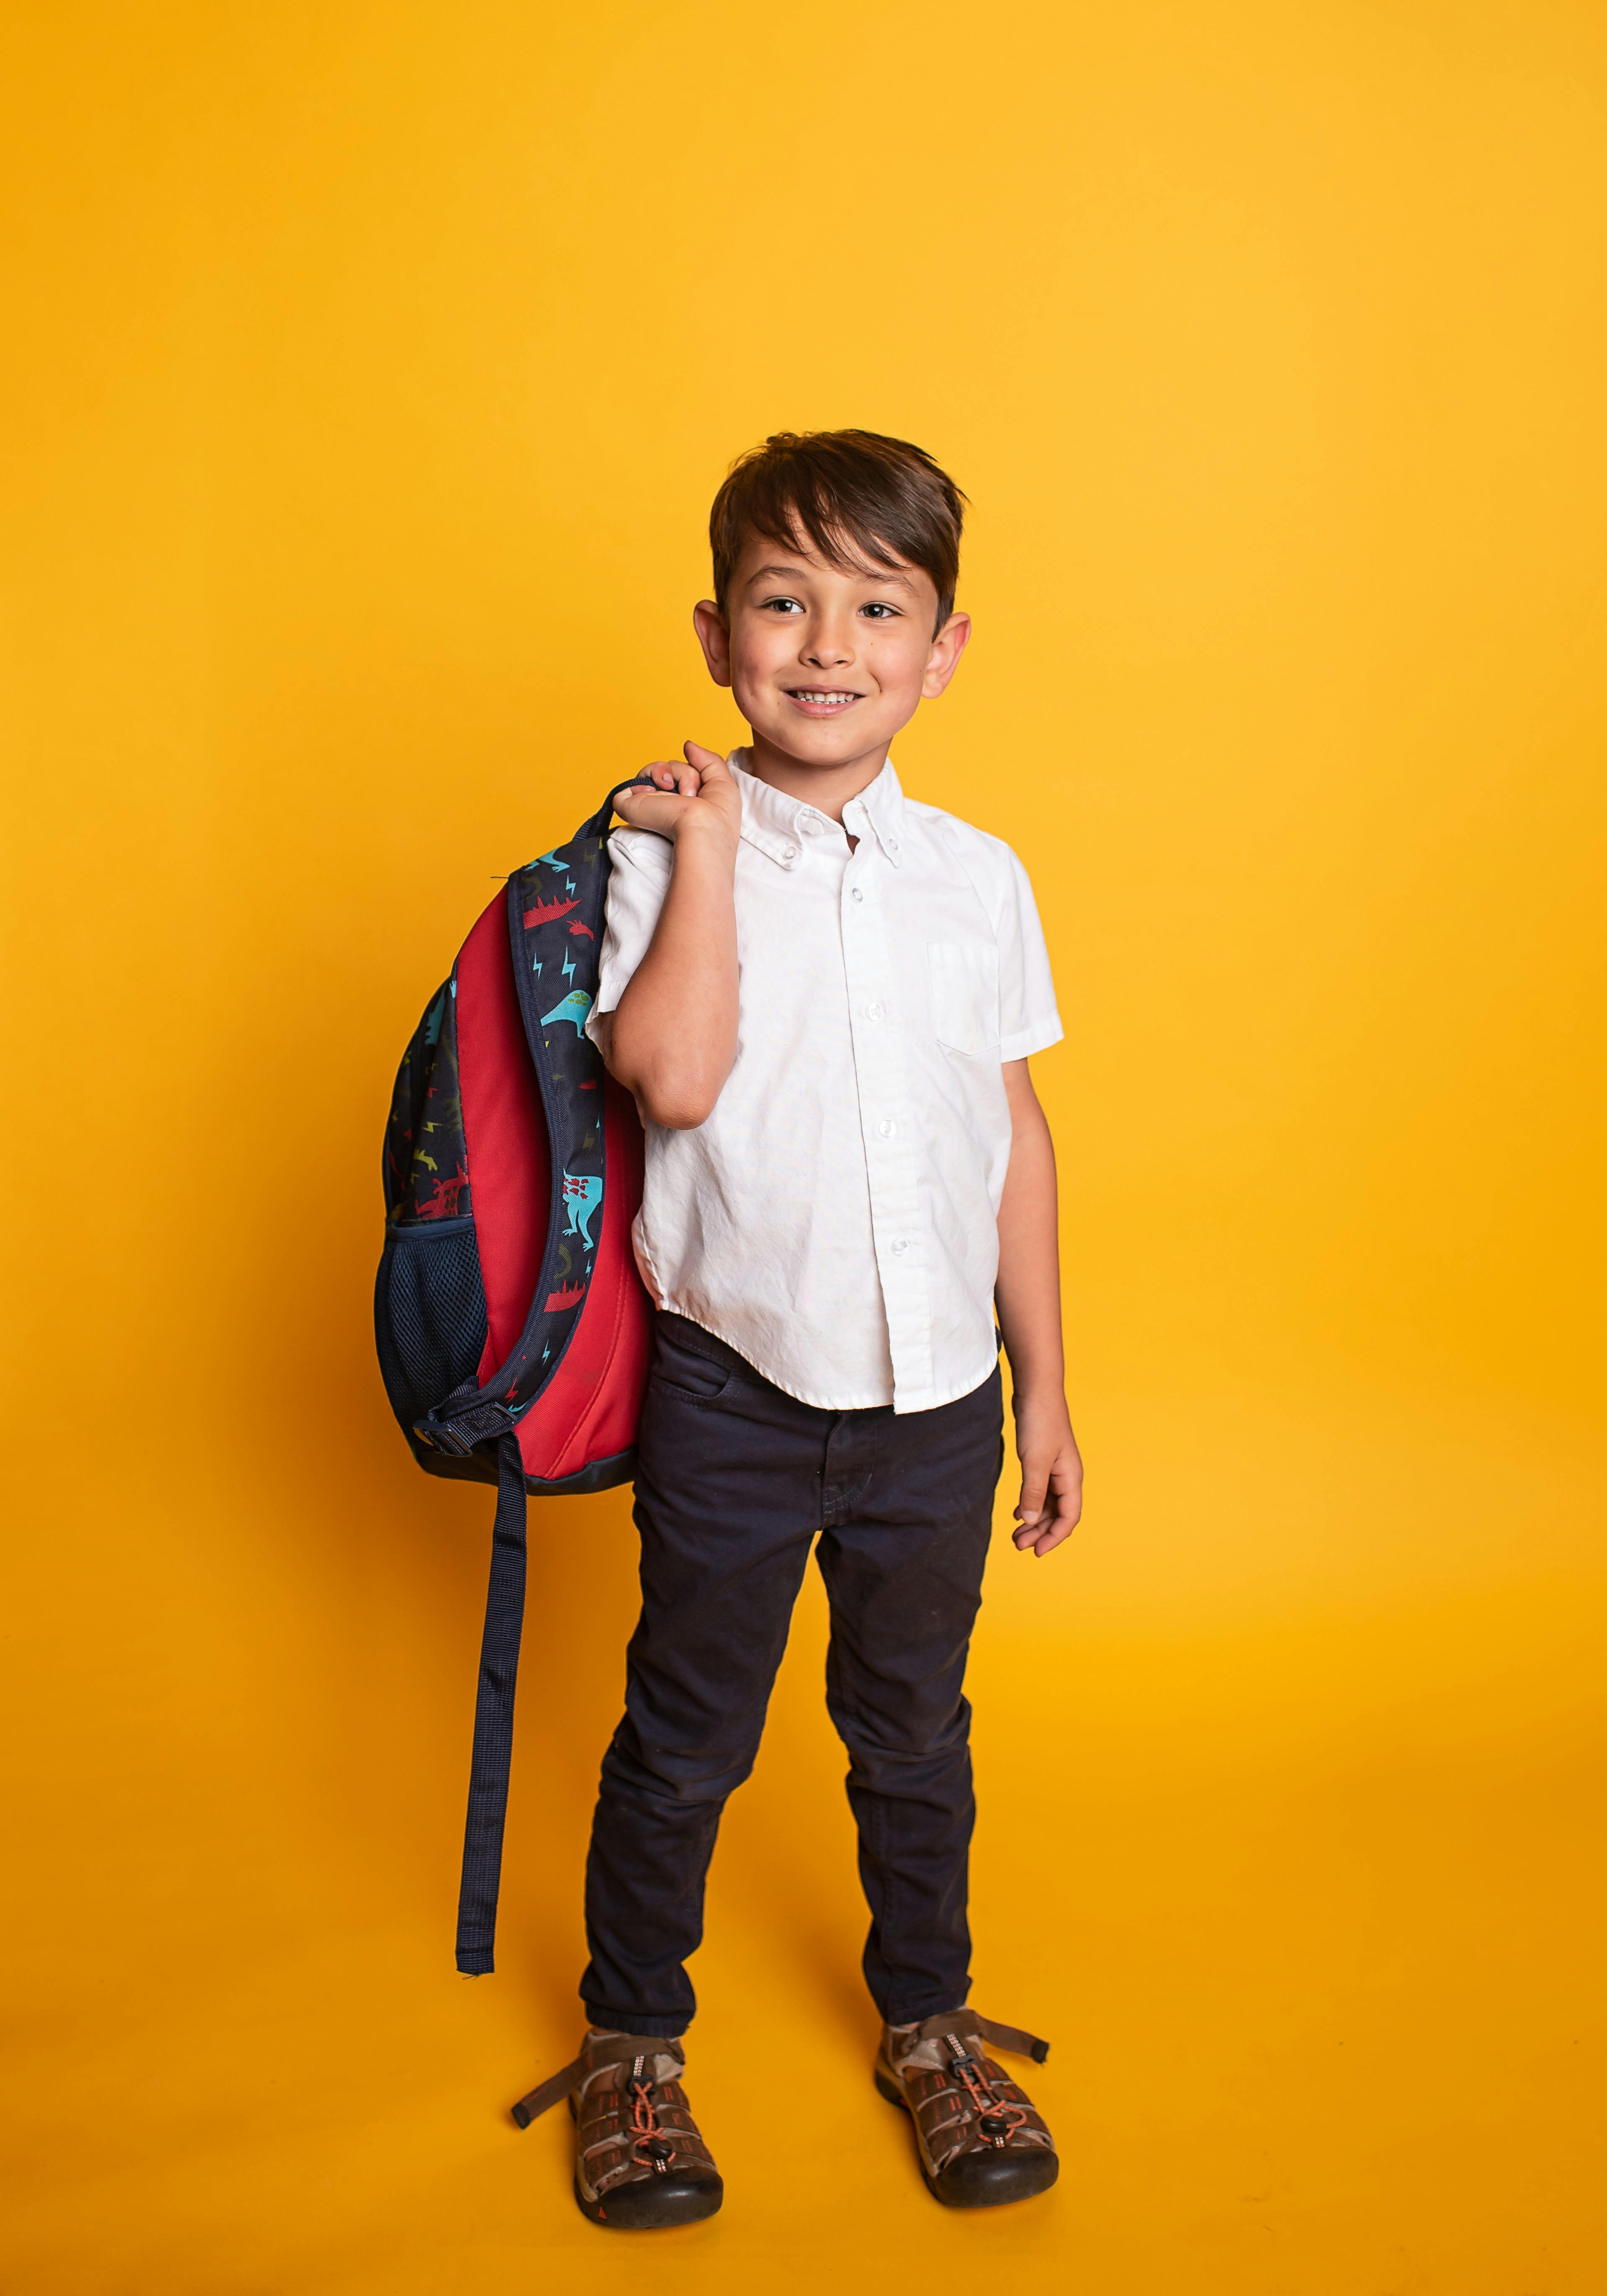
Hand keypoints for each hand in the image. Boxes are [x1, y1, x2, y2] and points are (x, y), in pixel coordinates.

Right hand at [613, 742, 741, 852]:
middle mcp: (667, 804)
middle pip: (669, 769)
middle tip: (690, 794)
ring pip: (653, 771)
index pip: (682, 775)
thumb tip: (687, 744)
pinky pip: (630, 783)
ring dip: (668, 774)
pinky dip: (644, 779)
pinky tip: (654, 794)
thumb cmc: (718, 817)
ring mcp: (649, 805)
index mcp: (685, 803)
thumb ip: (707, 760)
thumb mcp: (722, 782)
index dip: (692, 774)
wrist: (701, 831)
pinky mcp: (631, 807)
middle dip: (683, 773)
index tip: (701, 791)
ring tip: (676, 795)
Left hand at [1010, 1390, 1082, 1557]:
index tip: (1036, 1553)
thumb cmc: (1040, 1422)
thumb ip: (1033, 1492)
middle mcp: (1066, 1476)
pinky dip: (1030, 1504)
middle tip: (1018, 1546)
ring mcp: (1055, 1468)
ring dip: (1034, 1521)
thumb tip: (1032, 1522)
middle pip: (1058, 1514)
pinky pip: (1040, 1491)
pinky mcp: (1042, 1461)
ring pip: (1048, 1504)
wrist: (1037, 1390)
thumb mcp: (1034, 1460)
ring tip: (1016, 1535)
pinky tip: (1017, 1513)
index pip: (1069, 1517)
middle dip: (1041, 1533)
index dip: (1055, 1537)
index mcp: (1071, 1477)